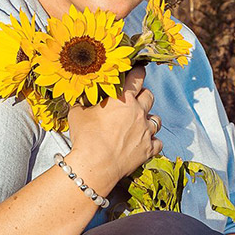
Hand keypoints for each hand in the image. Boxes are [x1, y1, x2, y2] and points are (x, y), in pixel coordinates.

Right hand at [67, 65, 162, 191]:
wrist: (95, 165)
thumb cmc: (86, 138)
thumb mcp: (77, 114)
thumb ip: (81, 103)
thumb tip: (77, 99)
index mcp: (123, 99)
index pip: (136, 77)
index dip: (138, 71)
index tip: (139, 69)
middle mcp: (138, 112)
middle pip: (149, 96)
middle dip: (144, 95)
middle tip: (136, 99)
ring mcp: (146, 130)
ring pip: (156, 119)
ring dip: (149, 119)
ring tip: (141, 123)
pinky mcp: (149, 148)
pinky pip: (158, 142)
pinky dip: (152, 141)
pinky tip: (145, 143)